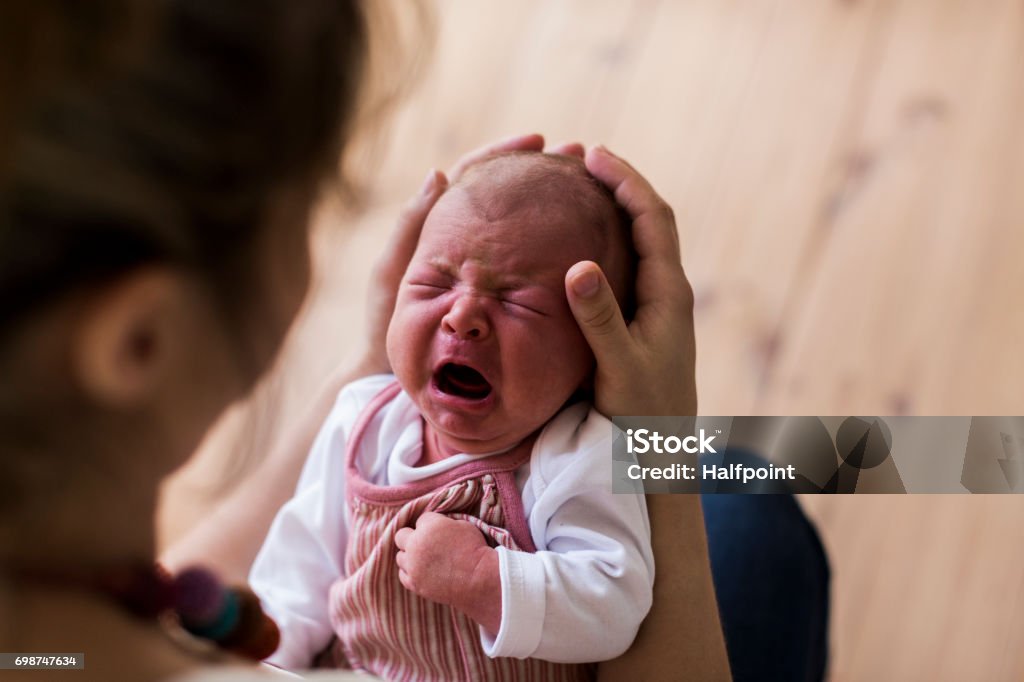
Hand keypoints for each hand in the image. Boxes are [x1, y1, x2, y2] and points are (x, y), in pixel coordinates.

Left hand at [355, 133, 581, 375]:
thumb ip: (411, 226)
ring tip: (592, 188)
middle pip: (510, 194)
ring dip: (557, 204)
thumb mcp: (393, 272)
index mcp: (442, 226)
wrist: (396, 374)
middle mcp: (470, 241)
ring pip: (525, 228)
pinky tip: (585, 241)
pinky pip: (533, 265)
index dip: (505, 154)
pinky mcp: (504, 295)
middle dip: (544, 172)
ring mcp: (489, 268)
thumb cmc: (387, 324)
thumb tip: (439, 173)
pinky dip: (556, 247)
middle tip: (579, 156)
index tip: (537, 141)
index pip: (477, 175)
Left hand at [394, 512, 500, 632]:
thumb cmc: (475, 550)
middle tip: (426, 543)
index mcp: (429, 526)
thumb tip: (436, 526)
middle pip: (401, 535)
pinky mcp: (414, 583)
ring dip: (410, 556)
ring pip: (400, 557)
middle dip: (412, 537)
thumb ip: (443, 523)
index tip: (441, 532)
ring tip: (425, 559)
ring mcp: (413, 566)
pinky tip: (423, 571)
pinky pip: (403, 575)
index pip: (421, 519)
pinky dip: (411, 572)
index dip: (432, 524)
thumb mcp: (463, 525)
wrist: (479, 579)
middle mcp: (416, 544)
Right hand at [564, 145, 696, 416]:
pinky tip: (581, 243)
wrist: (663, 454)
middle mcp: (669, 292)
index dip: (626, 181)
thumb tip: (578, 266)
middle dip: (620, 184)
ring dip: (616, 208)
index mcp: (669, 293)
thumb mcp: (618, 367)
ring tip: (581, 188)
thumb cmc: (643, 414)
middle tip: (582, 159)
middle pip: (650, 220)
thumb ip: (599, 318)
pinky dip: (608, 240)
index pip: (653, 218)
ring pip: (641, 241)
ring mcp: (659, 306)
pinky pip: (629, 264)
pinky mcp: (645, 321)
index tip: (592, 154)